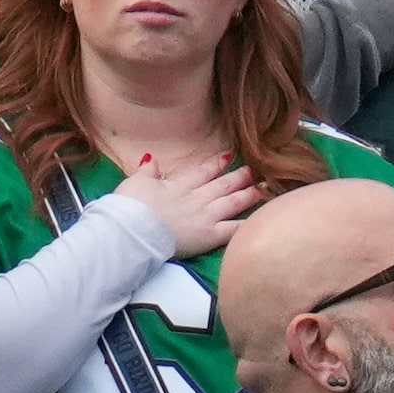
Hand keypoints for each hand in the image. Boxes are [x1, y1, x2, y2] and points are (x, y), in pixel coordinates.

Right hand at [111, 153, 262, 257]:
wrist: (132, 229)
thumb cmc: (129, 207)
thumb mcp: (135, 182)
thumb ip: (147, 171)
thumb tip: (151, 159)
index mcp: (179, 185)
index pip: (202, 171)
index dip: (216, 164)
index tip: (228, 156)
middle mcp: (196, 198)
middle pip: (223, 184)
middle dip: (240, 176)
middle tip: (254, 171)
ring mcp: (205, 216)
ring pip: (233, 202)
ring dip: (250, 194)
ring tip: (264, 188)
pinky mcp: (209, 236)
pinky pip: (234, 229)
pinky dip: (248, 225)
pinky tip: (261, 221)